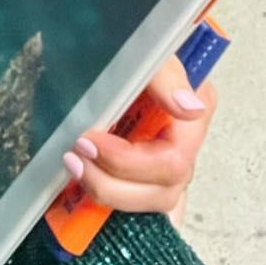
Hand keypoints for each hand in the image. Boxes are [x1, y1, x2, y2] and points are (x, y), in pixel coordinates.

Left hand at [61, 54, 217, 221]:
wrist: (101, 44)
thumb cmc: (124, 48)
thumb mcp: (146, 53)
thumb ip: (167, 76)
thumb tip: (190, 108)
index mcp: (191, 117)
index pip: (174, 159)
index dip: (128, 161)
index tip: (90, 142)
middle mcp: (184, 146)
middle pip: (163, 189)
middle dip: (112, 180)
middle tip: (74, 158)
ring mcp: (167, 166)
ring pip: (153, 204)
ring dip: (109, 194)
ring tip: (74, 170)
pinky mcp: (147, 178)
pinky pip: (147, 211)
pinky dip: (125, 216)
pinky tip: (97, 220)